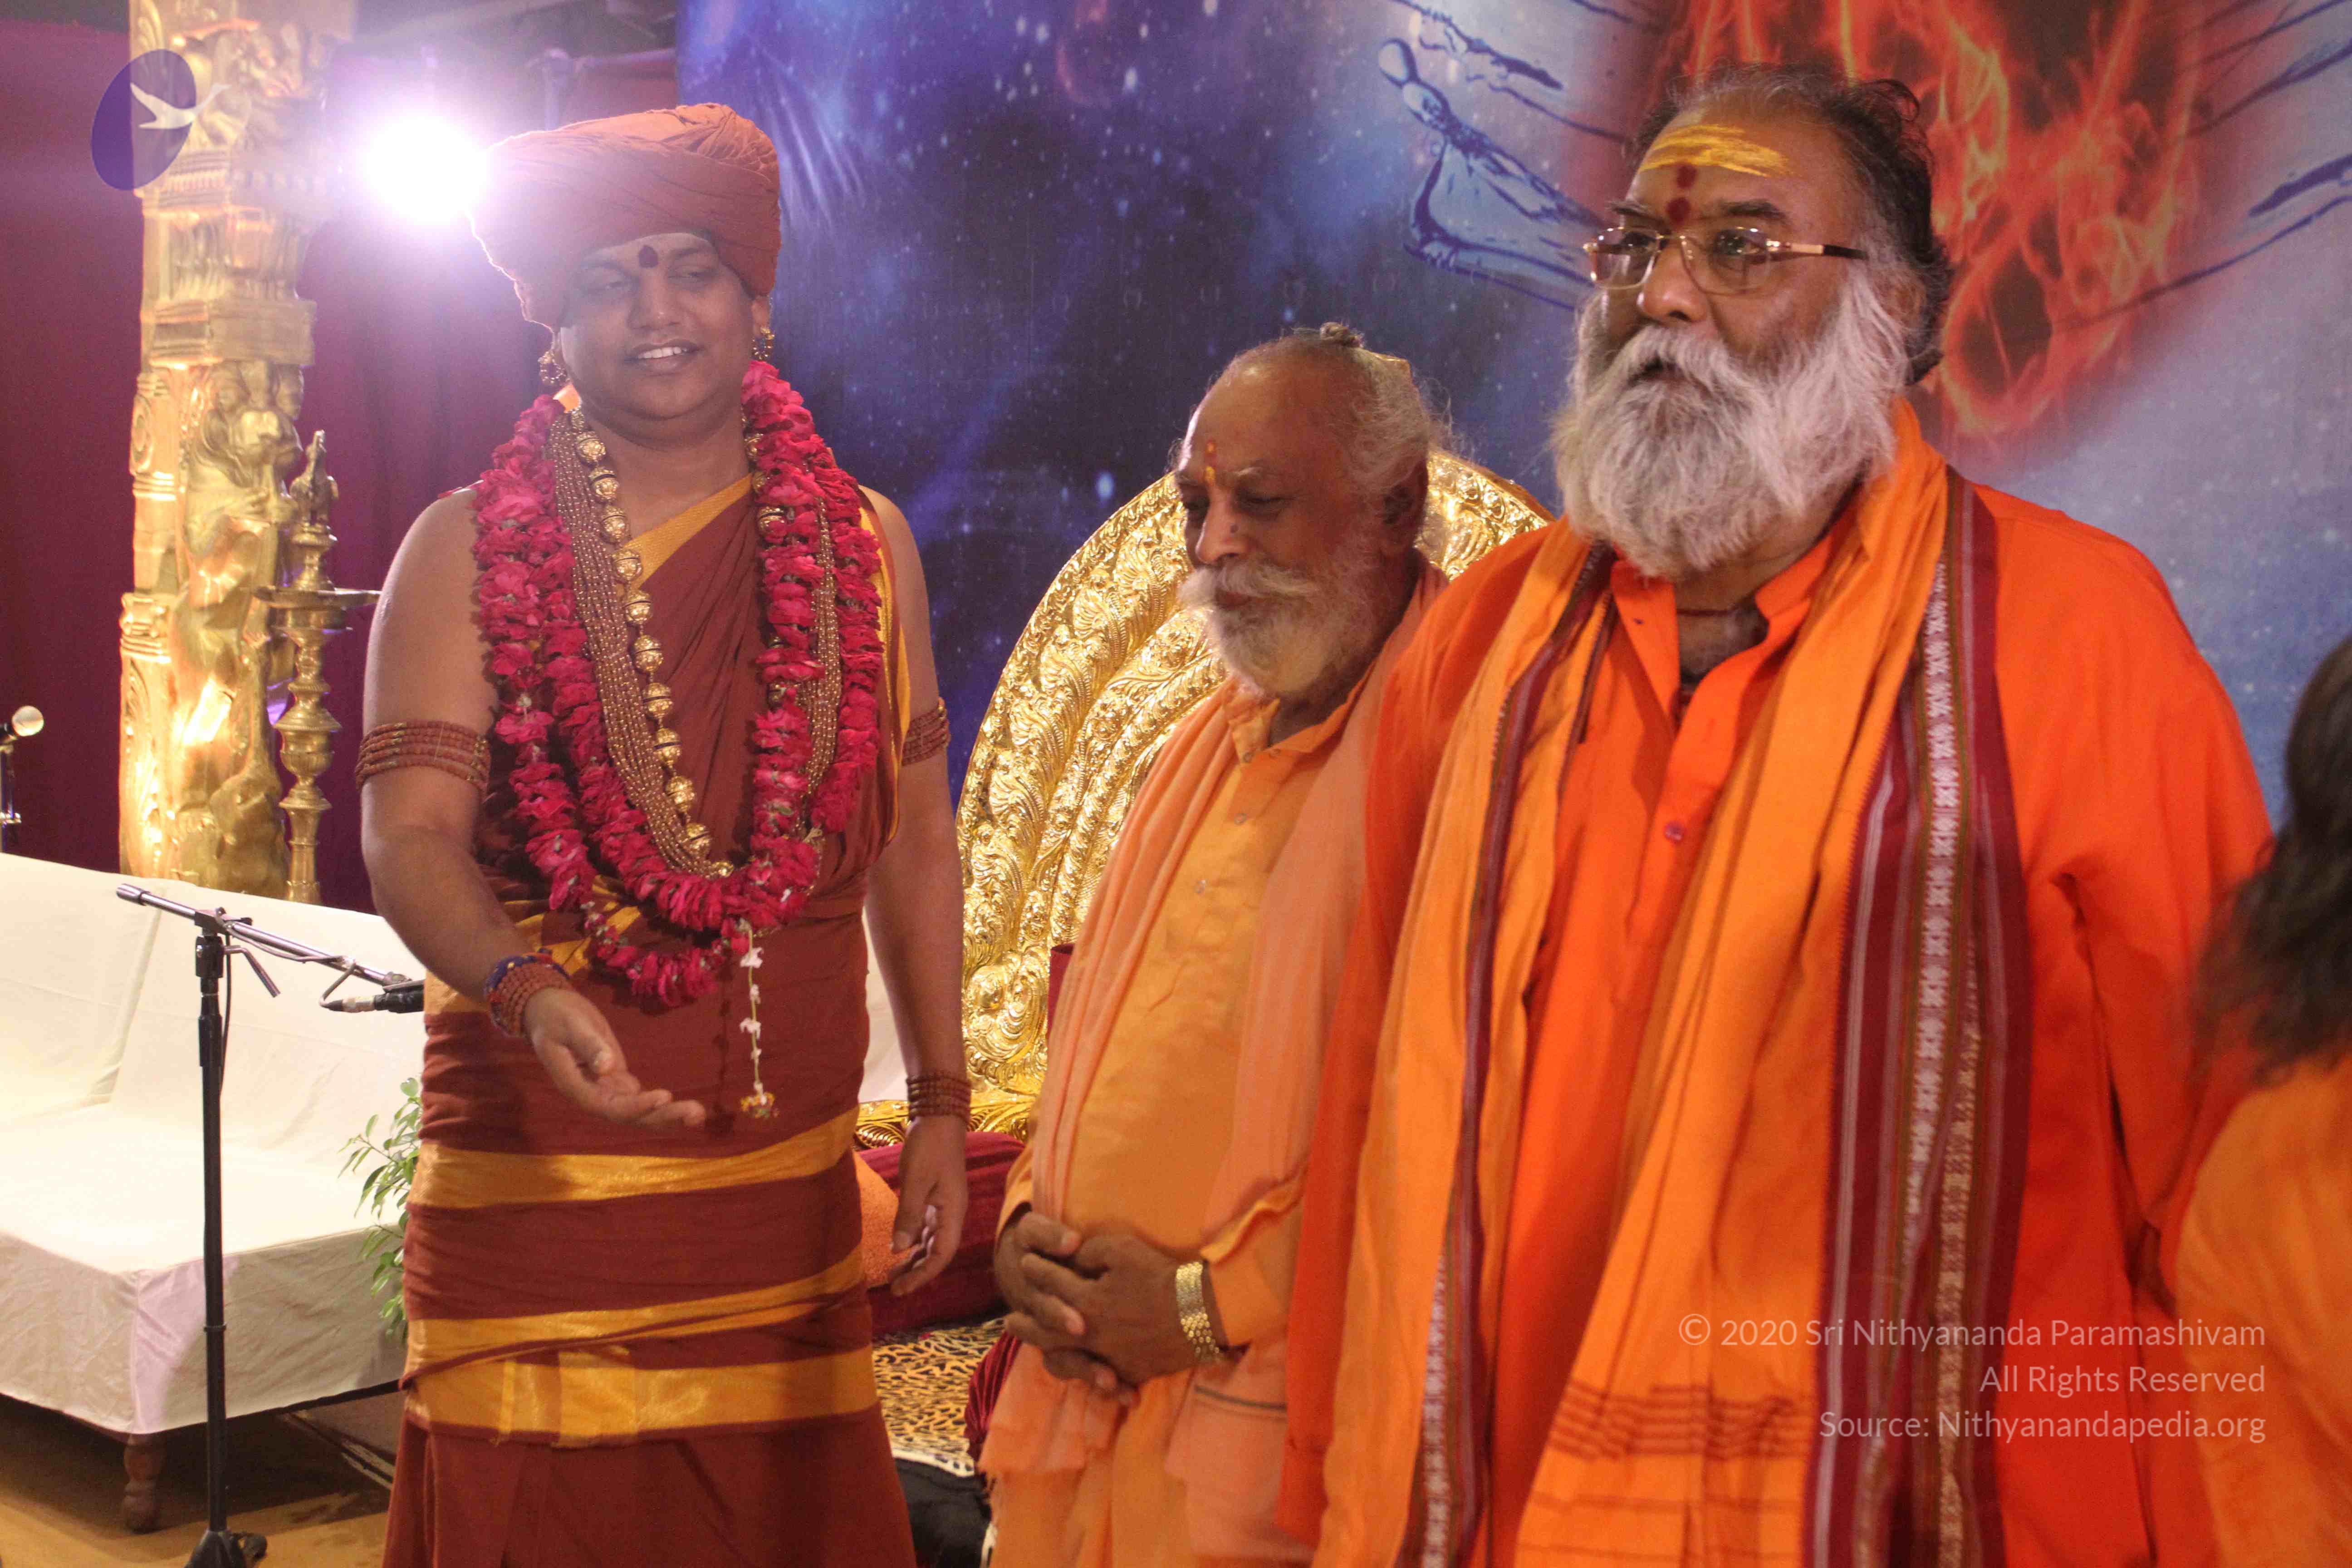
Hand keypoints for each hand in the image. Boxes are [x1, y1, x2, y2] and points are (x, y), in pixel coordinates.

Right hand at [523, 987, 705, 1128]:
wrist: (549, 1012)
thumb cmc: (556, 1016)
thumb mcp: (570, 1025)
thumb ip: (588, 1046)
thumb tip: (608, 1067)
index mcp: (577, 1087)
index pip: (610, 1107)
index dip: (637, 1107)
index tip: (664, 1096)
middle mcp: (593, 1096)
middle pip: (630, 1116)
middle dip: (662, 1116)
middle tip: (696, 1113)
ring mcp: (606, 1091)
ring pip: (638, 1112)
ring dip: (667, 1115)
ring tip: (698, 1114)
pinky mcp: (617, 1082)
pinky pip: (641, 1100)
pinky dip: (662, 1105)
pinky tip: (688, 1108)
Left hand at [888, 1117, 969, 1294]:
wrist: (939, 1117)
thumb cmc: (929, 1146)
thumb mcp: (915, 1180)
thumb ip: (907, 1215)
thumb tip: (898, 1250)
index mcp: (953, 1212)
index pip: (942, 1255)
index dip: (923, 1274)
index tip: (902, 1288)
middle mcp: (951, 1214)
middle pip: (937, 1252)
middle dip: (917, 1272)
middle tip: (893, 1288)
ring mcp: (943, 1207)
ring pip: (930, 1242)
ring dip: (913, 1259)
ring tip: (892, 1275)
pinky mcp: (933, 1198)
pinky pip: (924, 1228)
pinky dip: (911, 1241)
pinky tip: (897, 1248)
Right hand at [996, 1211, 1132, 1402]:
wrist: (1024, 1259)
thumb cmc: (1036, 1245)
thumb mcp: (1036, 1233)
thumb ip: (1050, 1237)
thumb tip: (1071, 1242)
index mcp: (1038, 1297)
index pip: (1046, 1313)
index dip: (1060, 1318)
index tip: (1080, 1325)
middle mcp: (1049, 1327)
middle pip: (1062, 1355)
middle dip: (1085, 1365)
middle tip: (1109, 1377)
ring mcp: (1063, 1342)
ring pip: (1073, 1368)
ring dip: (1095, 1378)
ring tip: (1117, 1386)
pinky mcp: (1083, 1349)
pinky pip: (1092, 1373)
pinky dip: (1111, 1386)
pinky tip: (1129, 1394)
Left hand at [1028, 1232, 1205, 1387]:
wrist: (1200, 1313)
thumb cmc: (1160, 1277)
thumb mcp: (1123, 1250)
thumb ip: (1091, 1252)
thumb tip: (1074, 1254)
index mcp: (1085, 1300)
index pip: (1051, 1283)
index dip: (1036, 1270)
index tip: (1025, 1263)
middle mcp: (1089, 1333)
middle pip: (1048, 1329)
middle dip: (1026, 1323)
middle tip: (1008, 1322)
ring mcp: (1108, 1357)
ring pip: (1067, 1359)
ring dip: (1048, 1353)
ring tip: (1036, 1352)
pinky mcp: (1129, 1373)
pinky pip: (1101, 1380)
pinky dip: (1088, 1378)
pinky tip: (1081, 1375)